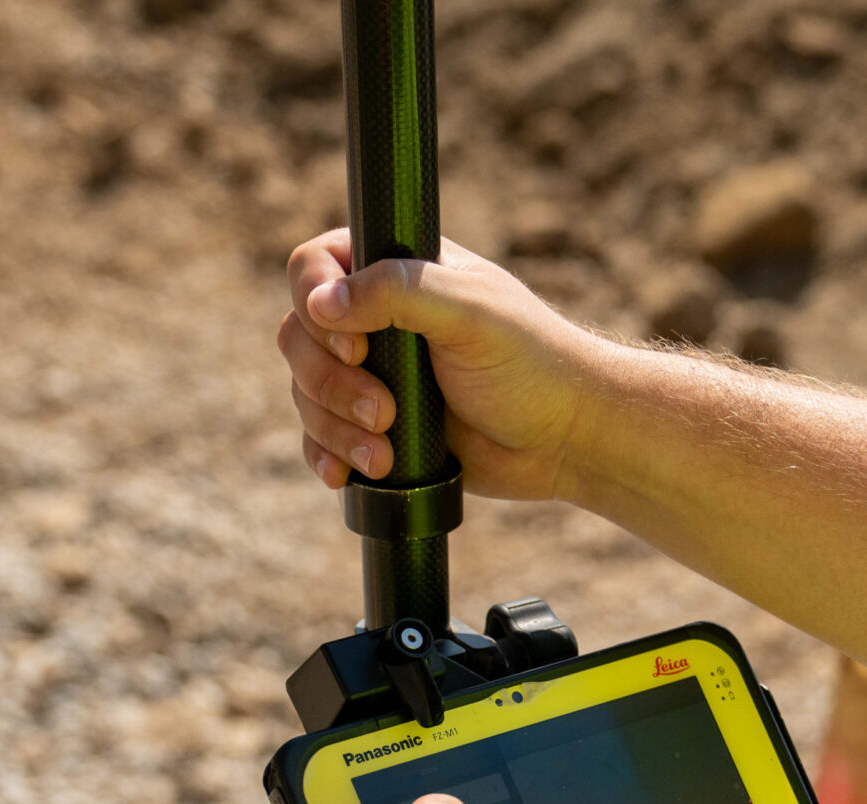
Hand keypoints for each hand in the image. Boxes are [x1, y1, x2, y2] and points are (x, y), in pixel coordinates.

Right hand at [277, 230, 603, 501]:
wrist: (566, 440)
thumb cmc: (532, 364)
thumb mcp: (469, 314)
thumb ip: (397, 293)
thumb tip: (322, 303)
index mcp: (396, 270)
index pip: (313, 266)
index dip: (315, 303)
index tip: (356, 345)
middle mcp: (375, 317)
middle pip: (299, 336)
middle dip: (329, 380)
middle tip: (384, 410)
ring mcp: (372, 374)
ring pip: (306, 391)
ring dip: (332, 426)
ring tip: (384, 452)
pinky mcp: (376, 427)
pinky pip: (321, 437)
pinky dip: (325, 454)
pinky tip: (342, 473)